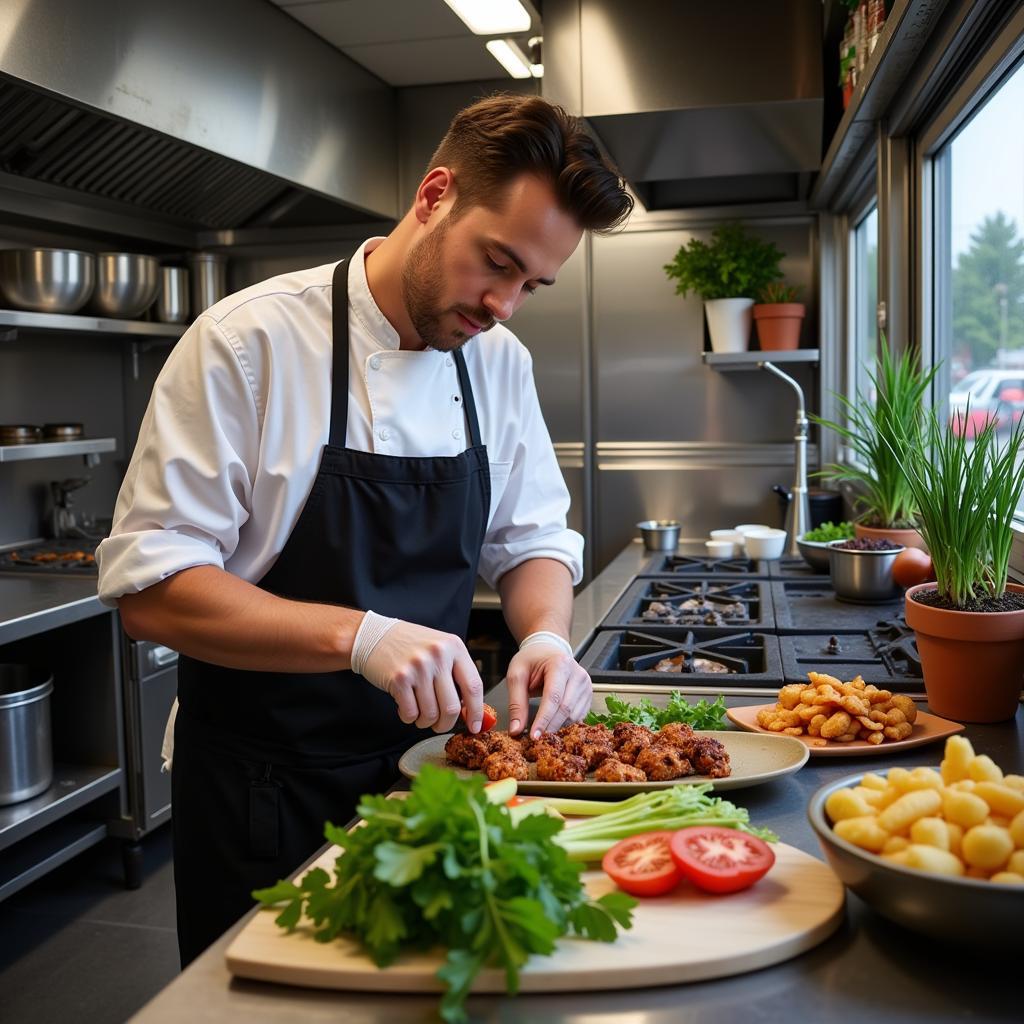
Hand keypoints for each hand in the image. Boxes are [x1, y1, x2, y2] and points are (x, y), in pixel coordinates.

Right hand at [358, 619, 483, 732]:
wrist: (374, 636)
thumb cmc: (410, 645)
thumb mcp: (439, 649)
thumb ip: (455, 673)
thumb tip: (469, 709)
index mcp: (454, 647)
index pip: (473, 686)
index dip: (476, 711)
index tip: (474, 726)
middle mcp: (438, 655)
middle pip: (452, 706)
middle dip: (446, 723)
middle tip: (440, 725)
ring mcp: (418, 666)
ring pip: (430, 714)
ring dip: (425, 722)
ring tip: (420, 713)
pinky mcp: (399, 678)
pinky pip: (410, 713)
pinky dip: (409, 717)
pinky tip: (406, 706)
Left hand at [505, 642, 592, 738]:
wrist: (547, 649)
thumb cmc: (531, 660)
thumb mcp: (517, 675)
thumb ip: (516, 703)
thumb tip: (516, 729)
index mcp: (560, 664)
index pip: (553, 697)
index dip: (543, 719)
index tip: (533, 736)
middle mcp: (578, 674)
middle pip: (566, 709)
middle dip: (549, 727)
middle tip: (535, 739)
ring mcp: (586, 684)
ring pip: (574, 716)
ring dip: (557, 727)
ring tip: (542, 729)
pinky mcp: (588, 694)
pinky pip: (579, 716)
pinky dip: (565, 723)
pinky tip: (553, 723)